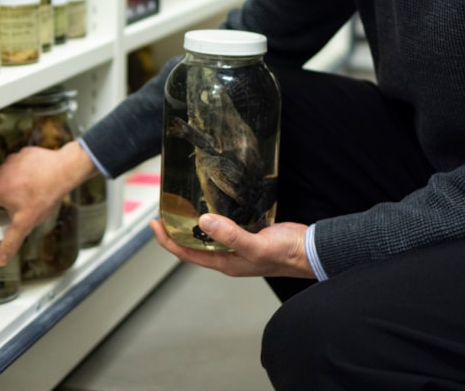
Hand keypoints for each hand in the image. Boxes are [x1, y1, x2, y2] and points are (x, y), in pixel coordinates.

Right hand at [0, 140, 95, 266]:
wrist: (63, 170)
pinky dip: (15, 170)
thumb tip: (0, 259)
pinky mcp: (23, 154)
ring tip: (9, 189)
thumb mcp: (26, 223)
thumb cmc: (44, 195)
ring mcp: (11, 161)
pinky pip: (14, 162)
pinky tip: (26, 178)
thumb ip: (11, 241)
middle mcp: (0, 173)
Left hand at [149, 214, 314, 278]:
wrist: (310, 250)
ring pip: (209, 233)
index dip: (168, 240)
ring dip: (195, 221)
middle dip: (177, 229)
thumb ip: (231, 235)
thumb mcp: (256, 245)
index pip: (187, 253)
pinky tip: (214, 201)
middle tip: (164, 210)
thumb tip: (204, 221)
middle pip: (194, 243)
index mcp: (225, 263)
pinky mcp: (250, 233)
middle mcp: (229, 256)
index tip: (155, 223)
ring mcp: (239, 245)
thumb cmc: (286, 254)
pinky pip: (226, 224)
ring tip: (182, 204)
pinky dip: (216, 214)